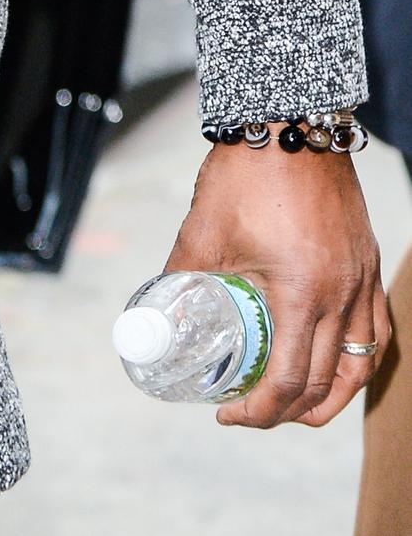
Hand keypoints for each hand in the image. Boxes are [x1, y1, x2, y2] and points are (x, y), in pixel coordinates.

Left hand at [165, 136, 389, 427]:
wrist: (287, 122)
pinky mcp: (367, 262)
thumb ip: (181, 278)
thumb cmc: (244, 175)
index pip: (288, 380)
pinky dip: (357, 357)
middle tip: (252, 412)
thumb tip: (159, 317)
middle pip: (325, 382)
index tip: (228, 414)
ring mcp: (361, 279)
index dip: (259, 411)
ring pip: (361, 363)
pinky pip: (376, 328)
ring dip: (331, 395)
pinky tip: (334, 360)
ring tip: (298, 406)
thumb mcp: (203, 231)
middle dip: (288, 411)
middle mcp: (342, 294)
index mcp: (302, 293)